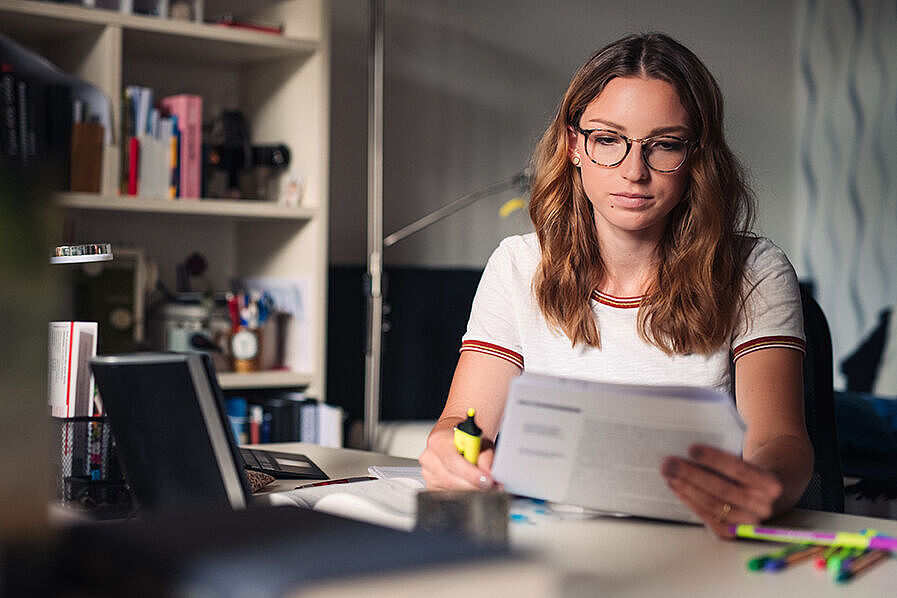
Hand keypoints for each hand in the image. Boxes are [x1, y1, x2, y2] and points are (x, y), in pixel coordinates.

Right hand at [419, 426, 495, 489]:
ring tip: (486, 485)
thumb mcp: (482, 442)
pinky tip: (472, 486)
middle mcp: (429, 458)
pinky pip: (449, 496)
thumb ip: (486, 457)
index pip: (452, 461)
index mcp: (438, 441)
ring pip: (452, 490)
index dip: (470, 473)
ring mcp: (428, 474)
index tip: (487, 480)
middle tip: (493, 486)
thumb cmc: (468, 440)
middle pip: (451, 480)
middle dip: (475, 486)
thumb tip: (487, 472)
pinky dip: (464, 494)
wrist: (458, 442)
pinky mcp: (431, 486)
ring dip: (472, 490)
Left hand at [661, 444, 782, 537]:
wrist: (764, 496)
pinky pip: (708, 517)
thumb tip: (689, 455)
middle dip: (692, 475)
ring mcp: (748, 522)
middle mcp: (763, 506)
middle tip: (669, 463)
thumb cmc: (748, 475)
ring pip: (713, 505)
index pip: (739, 469)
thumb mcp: (747, 465)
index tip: (691, 449)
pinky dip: (690, 502)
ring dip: (686, 488)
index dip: (714, 459)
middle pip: (722, 489)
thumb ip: (725, 462)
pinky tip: (677, 488)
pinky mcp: (733, 532)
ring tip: (669, 474)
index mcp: (770, 484)